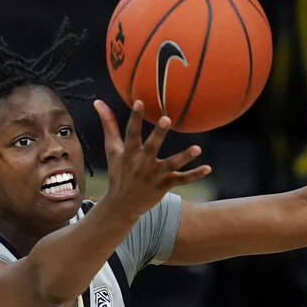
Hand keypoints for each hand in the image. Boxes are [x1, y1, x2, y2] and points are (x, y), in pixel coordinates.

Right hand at [93, 99, 210, 221]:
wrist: (122, 204)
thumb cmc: (118, 172)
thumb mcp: (112, 149)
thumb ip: (109, 125)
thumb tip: (98, 102)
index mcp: (129, 153)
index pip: (131, 133)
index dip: (135, 118)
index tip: (139, 102)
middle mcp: (142, 163)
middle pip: (152, 146)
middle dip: (158, 133)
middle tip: (166, 119)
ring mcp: (155, 175)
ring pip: (172, 164)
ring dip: (184, 157)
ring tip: (197, 149)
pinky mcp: (165, 185)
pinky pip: (182, 179)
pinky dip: (195, 175)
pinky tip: (208, 168)